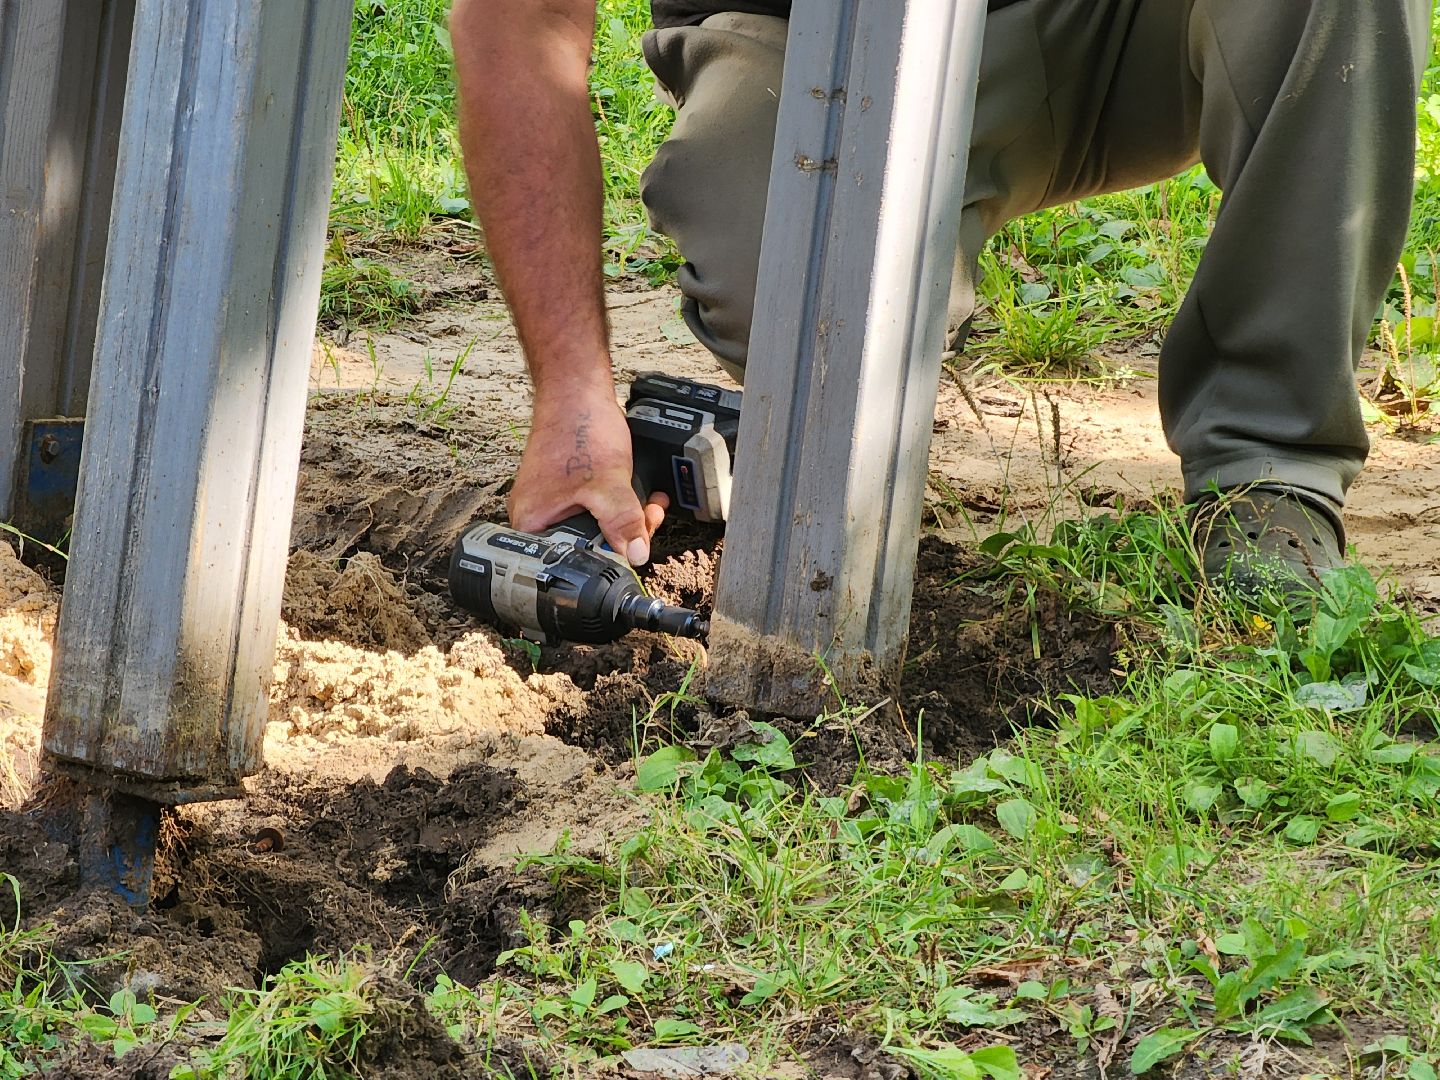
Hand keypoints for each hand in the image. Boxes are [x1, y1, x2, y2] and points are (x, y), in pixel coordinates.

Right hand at [509, 387, 667, 565]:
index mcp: (532, 522)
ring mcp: (552, 500)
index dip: (609, 555)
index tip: (635, 544)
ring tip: (650, 505)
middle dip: (625, 534)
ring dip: (628, 518)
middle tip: (648, 518)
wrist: (576, 390)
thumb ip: (623, 521)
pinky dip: (620, 502)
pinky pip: (596, 507)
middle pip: (588, 544)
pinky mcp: (567, 488)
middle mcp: (537, 515)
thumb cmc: (577, 428)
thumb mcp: (608, 484)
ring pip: (597, 525)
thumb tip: (635, 554)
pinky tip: (639, 493)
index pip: (573, 559)